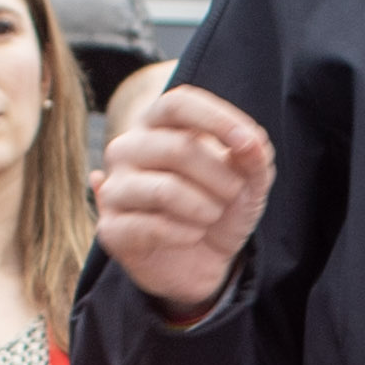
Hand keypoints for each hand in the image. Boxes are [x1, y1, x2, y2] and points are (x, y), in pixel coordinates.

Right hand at [92, 84, 274, 320]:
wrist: (203, 261)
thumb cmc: (220, 207)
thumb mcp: (248, 182)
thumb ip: (253, 158)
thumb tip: (253, 143)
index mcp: (157, 125)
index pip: (178, 103)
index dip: (216, 118)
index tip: (248, 142)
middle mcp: (127, 149)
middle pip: (177, 148)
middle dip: (220, 175)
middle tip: (234, 193)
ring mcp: (114, 188)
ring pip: (165, 190)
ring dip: (205, 207)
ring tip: (212, 215)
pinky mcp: (111, 228)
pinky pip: (153, 227)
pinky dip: (187, 234)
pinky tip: (192, 235)